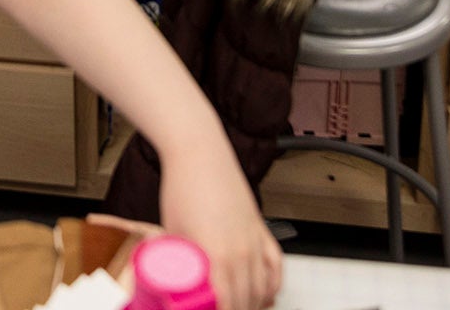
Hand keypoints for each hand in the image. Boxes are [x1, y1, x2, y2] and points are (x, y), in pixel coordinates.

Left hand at [158, 147, 282, 309]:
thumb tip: (176, 280)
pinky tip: (266, 294)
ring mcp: (254, 239)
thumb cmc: (183, 187)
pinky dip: (272, 284)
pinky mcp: (260, 228)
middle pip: (246, 300)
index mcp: (217, 255)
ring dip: (254, 304)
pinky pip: (275, 265)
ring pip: (263, 287)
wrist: (199, 154)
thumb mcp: (173, 233)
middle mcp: (241, 251)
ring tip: (241, 308)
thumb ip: (179, 261)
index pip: (226, 303)